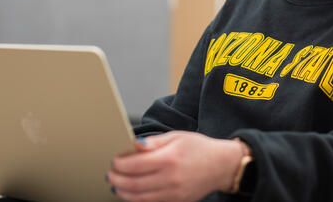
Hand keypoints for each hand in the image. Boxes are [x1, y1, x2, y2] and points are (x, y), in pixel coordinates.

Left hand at [108, 131, 245, 201]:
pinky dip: (137, 199)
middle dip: (117, 180)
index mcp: (170, 159)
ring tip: (116, 184)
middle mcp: (171, 178)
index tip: (113, 161)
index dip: (120, 164)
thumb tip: (133, 145)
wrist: (222, 165)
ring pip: (140, 198)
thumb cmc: (199, 148)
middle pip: (134, 184)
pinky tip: (131, 192)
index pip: (136, 165)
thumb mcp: (177, 136)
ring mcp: (174, 193)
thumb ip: (153, 142)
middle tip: (110, 174)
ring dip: (123, 192)